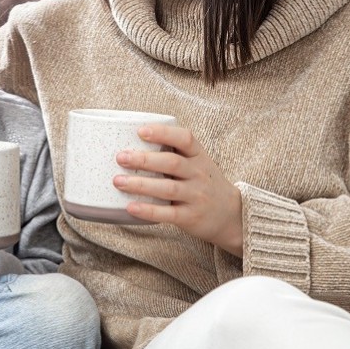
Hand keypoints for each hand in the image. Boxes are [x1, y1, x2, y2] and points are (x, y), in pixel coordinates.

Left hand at [113, 124, 244, 256]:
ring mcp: (196, 196)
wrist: (231, 214)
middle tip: (121, 157)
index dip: (163, 133)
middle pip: (172, 163)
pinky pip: (168, 213)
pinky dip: (148, 210)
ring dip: (141, 184)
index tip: (141, 131)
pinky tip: (130, 207)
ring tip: (118, 181)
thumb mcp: (197, 163)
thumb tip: (132, 143)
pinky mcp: (190, 217)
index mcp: (199, 156)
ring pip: (168, 188)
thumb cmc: (203, 183)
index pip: (185, 139)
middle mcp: (199, 174)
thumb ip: (175, 153)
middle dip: (144, 159)